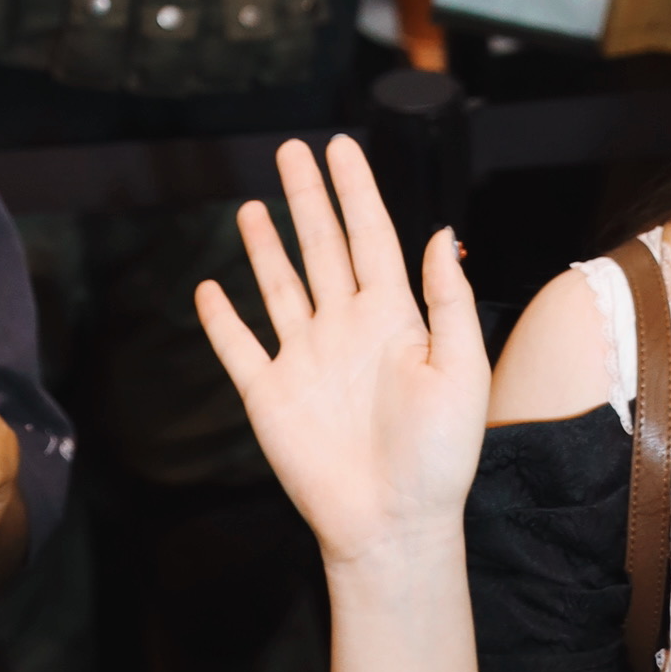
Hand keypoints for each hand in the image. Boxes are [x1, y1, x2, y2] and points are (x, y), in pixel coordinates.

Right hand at [193, 135, 489, 573]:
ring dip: (265, 246)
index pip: (371, 236)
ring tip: (252, 205)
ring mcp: (305, 360)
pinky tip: (208, 289)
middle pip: (322, 247)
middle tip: (292, 150)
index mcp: (393, 318)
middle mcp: (345, 329)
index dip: (356, 190)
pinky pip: (240, 348)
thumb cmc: (439, 457)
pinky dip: (220, 320)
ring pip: (280, 286)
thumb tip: (441, 230)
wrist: (393, 525)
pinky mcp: (270, 396)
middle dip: (308, 198)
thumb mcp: (462, 370)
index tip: (341, 146)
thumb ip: (449, 299)